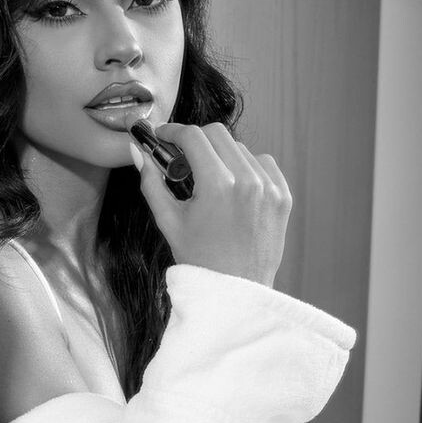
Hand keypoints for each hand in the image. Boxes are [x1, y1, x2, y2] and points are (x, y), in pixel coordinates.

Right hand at [129, 121, 290, 286]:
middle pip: (217, 134)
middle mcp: (248, 181)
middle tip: (183, 158)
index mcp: (217, 185)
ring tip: (209, 180)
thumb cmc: (200, 260)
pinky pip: (263, 164)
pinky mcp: (283, 196)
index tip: (164, 136)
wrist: (236, 291)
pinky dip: (246, 167)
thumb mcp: (169, 221)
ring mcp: (270, 188)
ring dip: (221, 156)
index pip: (193, 136)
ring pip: (240, 148)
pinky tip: (234, 187)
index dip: (173, 131)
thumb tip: (138, 153)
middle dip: (196, 140)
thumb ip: (152, 182)